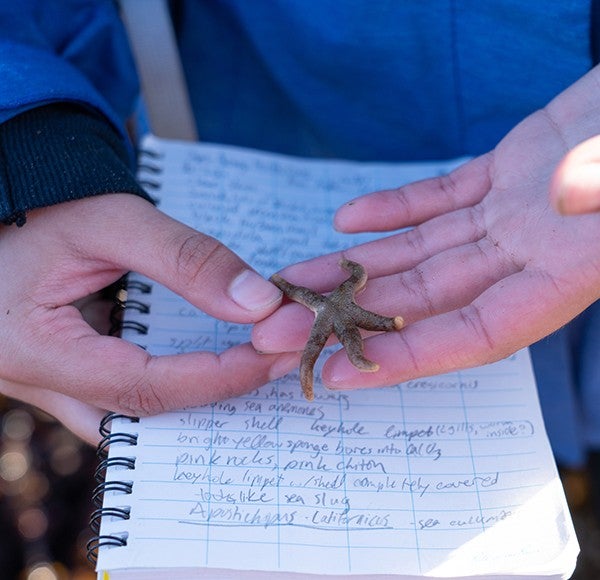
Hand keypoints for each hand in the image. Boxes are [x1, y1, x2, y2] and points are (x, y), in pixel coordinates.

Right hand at [0, 194, 296, 443]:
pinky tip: (203, 364)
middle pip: (137, 416)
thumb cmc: (44, 205)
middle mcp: (30, 381)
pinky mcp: (57, 373)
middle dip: (212, 396)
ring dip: (189, 398)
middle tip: (271, 363)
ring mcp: (41, 383)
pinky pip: (116, 400)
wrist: (4, 206)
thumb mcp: (113, 221)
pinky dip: (165, 386)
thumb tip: (260, 302)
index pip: (142, 388)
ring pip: (126, 418)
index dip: (217, 377)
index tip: (273, 354)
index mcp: (33, 348)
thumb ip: (187, 260)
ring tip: (246, 363)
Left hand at [253, 67, 599, 390]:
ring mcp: (515, 214)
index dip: (406, 358)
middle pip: (426, 298)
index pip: (474, 335)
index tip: (339, 372)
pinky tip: (345, 221)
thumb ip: (599, 194)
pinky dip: (393, 209)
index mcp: (569, 273)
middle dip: (352, 313)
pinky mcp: (506, 173)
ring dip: (355, 266)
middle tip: (284, 325)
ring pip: (419, 251)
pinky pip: (439, 198)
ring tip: (295, 280)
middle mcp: (533, 254)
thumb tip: (568, 197)